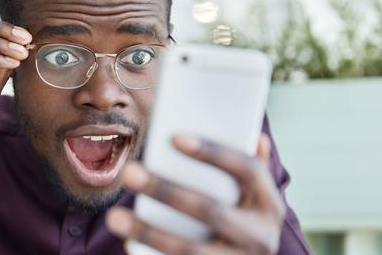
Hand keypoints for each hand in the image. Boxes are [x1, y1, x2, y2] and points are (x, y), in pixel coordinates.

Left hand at [106, 134, 285, 254]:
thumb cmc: (241, 222)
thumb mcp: (254, 199)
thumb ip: (250, 168)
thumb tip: (257, 137)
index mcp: (268, 204)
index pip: (247, 171)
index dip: (213, 153)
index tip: (174, 138)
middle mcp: (259, 237)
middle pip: (210, 210)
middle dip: (165, 190)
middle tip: (128, 172)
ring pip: (190, 249)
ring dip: (148, 231)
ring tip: (114, 216)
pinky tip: (126, 247)